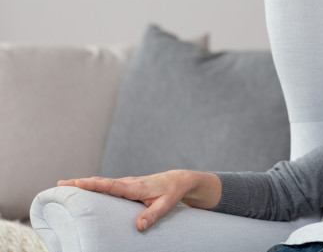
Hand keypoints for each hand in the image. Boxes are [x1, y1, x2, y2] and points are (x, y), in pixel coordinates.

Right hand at [57, 170, 220, 231]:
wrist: (178, 181)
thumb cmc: (171, 193)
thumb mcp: (166, 205)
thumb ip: (152, 215)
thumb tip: (138, 226)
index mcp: (134, 187)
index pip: (110, 185)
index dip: (92, 184)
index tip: (75, 183)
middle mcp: (128, 182)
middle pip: (100, 182)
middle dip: (80, 182)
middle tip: (59, 184)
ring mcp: (126, 183)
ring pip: (102, 182)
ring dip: (84, 183)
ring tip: (63, 186)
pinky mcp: (126, 186)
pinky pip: (106, 185)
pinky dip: (93, 185)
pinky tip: (83, 189)